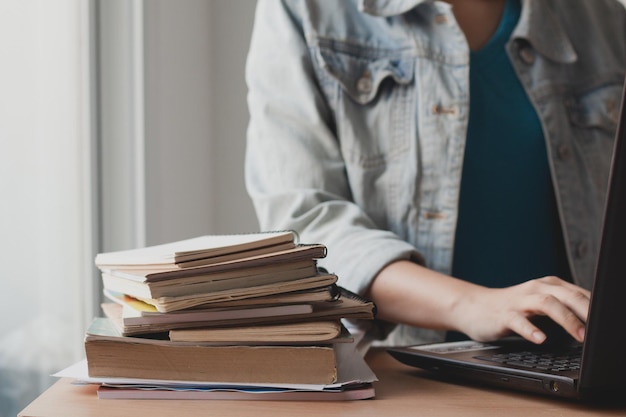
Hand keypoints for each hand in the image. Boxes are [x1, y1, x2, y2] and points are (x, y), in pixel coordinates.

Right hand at [454, 276, 589, 343]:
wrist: (474, 307)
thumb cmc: (511, 308)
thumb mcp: (540, 304)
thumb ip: (564, 308)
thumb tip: (594, 323)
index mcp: (549, 286)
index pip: (581, 294)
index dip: (598, 309)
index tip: (610, 325)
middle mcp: (536, 289)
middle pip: (567, 295)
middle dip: (587, 313)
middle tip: (601, 330)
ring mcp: (520, 301)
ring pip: (547, 304)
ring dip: (567, 320)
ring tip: (580, 337)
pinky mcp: (504, 314)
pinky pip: (519, 321)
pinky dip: (532, 330)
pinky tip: (541, 339)